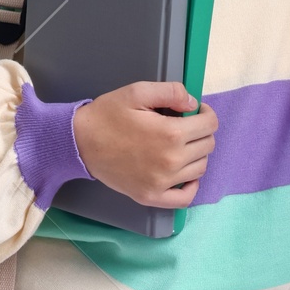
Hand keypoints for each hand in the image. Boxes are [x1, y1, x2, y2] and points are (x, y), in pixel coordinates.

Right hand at [72, 81, 218, 208]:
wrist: (80, 143)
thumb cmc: (107, 115)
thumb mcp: (137, 91)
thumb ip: (171, 92)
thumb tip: (193, 104)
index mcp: (170, 134)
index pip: (210, 125)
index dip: (206, 113)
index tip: (195, 111)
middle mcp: (171, 161)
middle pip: (207, 146)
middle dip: (201, 131)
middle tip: (184, 125)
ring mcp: (162, 182)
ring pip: (200, 168)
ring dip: (196, 154)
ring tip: (181, 145)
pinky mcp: (151, 196)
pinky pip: (185, 198)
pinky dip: (191, 186)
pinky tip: (184, 173)